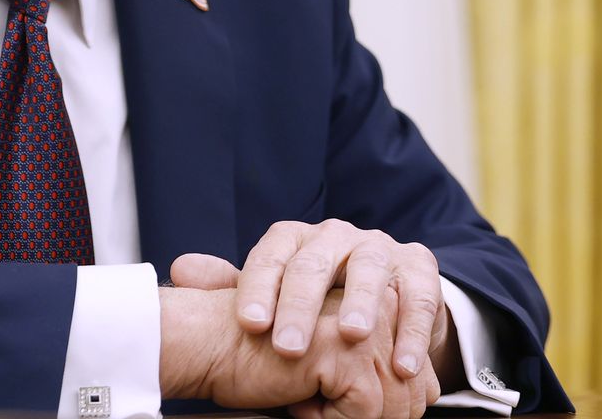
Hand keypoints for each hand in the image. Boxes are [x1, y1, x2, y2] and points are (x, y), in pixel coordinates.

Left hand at [220, 221, 451, 382]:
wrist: (379, 292)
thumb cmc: (314, 298)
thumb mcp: (273, 291)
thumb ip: (230, 285)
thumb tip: (181, 271)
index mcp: (294, 239)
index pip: (270, 256)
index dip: (258, 289)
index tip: (249, 326)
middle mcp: (335, 236)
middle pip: (314, 262)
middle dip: (301, 304)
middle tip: (288, 346)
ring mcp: (379, 249)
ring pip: (368, 270)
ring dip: (360, 304)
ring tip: (350, 337)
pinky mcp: (419, 268)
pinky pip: (418, 297)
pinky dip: (413, 331)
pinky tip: (403, 364)